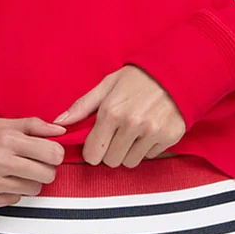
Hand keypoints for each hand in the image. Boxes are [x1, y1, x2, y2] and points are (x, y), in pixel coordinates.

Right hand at [0, 117, 66, 209]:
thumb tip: (60, 130)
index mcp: (5, 138)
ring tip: (11, 171)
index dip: (54, 154)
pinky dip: (11, 191)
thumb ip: (31, 126)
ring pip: (33, 189)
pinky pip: (15, 199)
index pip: (52, 152)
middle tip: (32, 163)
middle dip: (44, 169)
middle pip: (47, 174)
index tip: (48, 153)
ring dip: (28, 181)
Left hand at [51, 65, 185, 166]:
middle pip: (110, 161)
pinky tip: (149, 130)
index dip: (93, 150)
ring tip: (134, 131)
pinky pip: (150, 156)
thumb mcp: (106, 85)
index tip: (97, 142)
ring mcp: (152, 132)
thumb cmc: (137, 78)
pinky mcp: (169, 137)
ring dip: (129, 151)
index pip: (93, 154)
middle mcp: (131, 124)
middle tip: (117, 134)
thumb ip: (82, 106)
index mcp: (111, 111)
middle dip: (110, 151)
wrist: (174, 71)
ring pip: (130, 162)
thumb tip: (59, 123)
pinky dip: (147, 148)